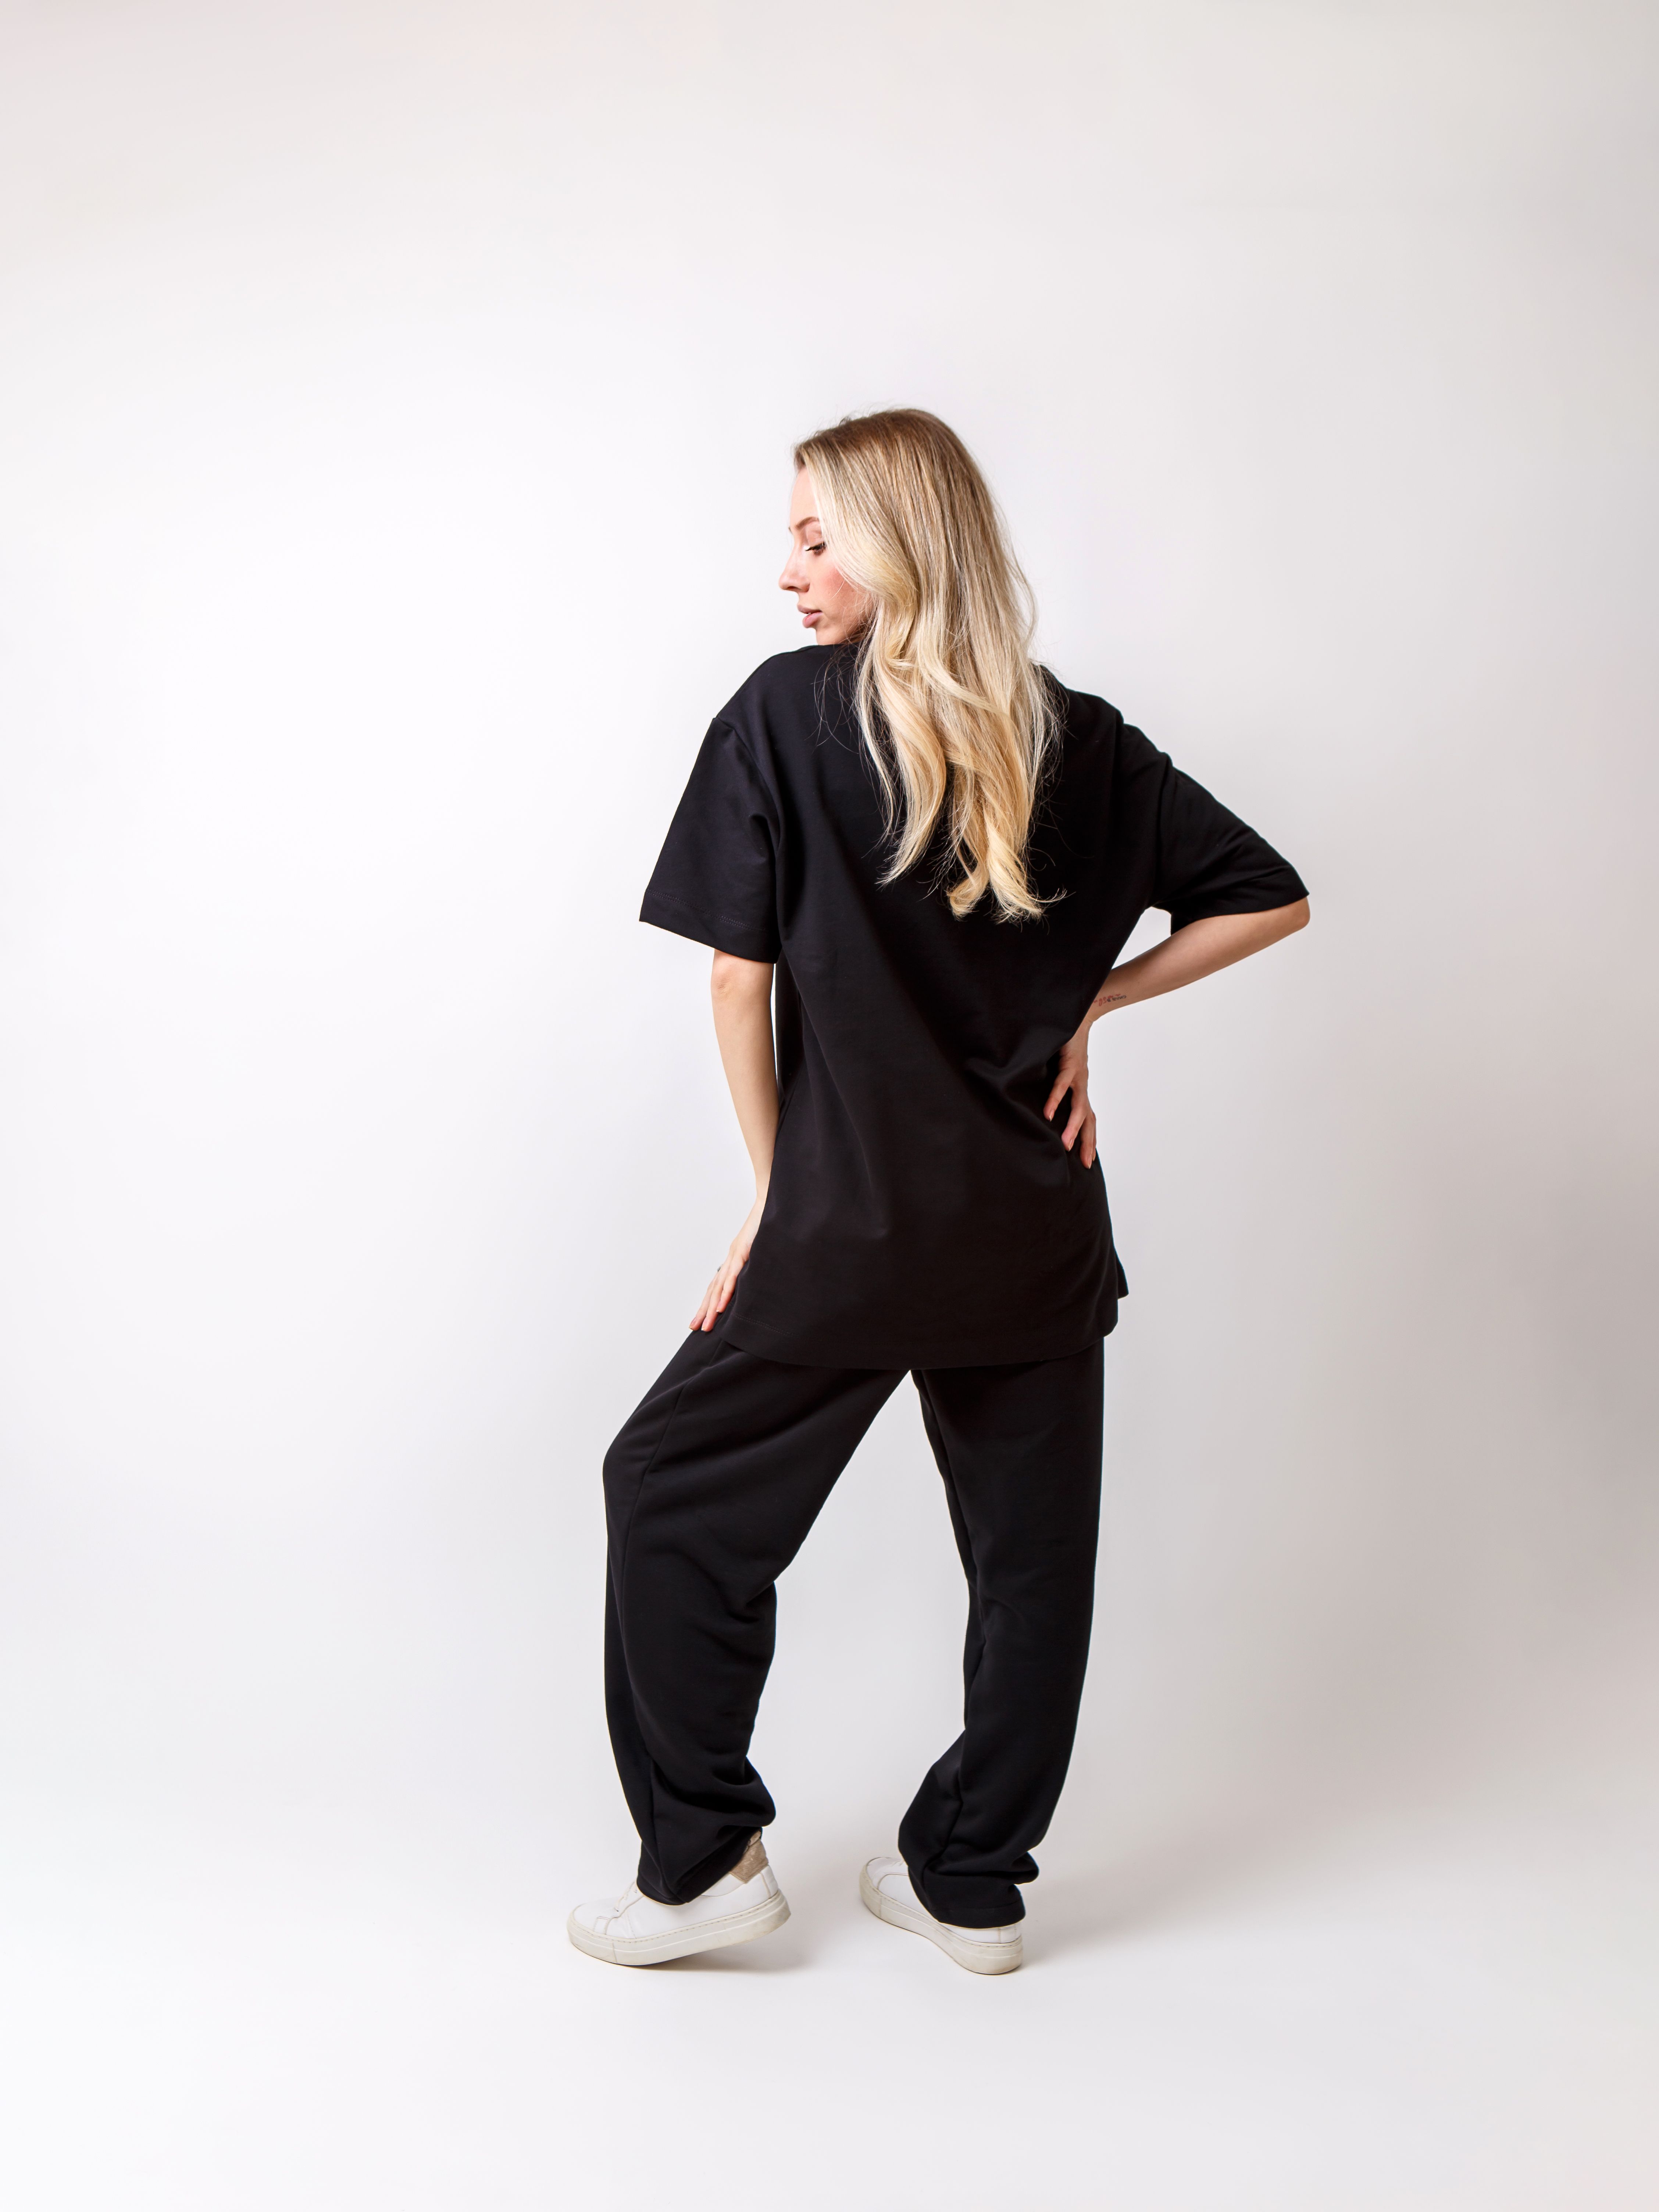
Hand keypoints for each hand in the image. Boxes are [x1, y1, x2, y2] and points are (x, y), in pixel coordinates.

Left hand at [690, 1189, 768, 1331]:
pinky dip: (725, 1293)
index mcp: (734, 1259)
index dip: (709, 1303)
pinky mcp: (743, 1251)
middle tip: (695, 1328)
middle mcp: (730, 1258)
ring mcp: (735, 1255)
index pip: (717, 1285)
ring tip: (705, 1325)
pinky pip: (732, 1276)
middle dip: (704, 1310)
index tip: (702, 1319)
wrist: (772, 1202)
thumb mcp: (763, 1250)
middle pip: (713, 1289)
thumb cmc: (769, 1225)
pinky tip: (720, 1307)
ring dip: (711, 1308)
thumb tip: (760, 1280)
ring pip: (719, 1287)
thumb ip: (758, 1264)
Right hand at [1043, 1019, 1097, 1168]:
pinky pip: (1063, 1085)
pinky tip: (1048, 1113)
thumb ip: (1052, 1088)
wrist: (1076, 1014)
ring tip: (1065, 1144)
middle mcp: (1081, 1086)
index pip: (1088, 1120)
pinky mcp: (1070, 1063)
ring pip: (1078, 1107)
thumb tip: (1037, 1106)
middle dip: (1086, 1141)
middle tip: (1083, 1163)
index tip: (1087, 1162)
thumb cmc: (1063, 1043)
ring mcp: (1078, 1076)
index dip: (1089, 1140)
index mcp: (1079, 1089)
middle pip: (1088, 1120)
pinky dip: (1055, 1099)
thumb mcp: (1057, 1071)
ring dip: (1072, 1126)